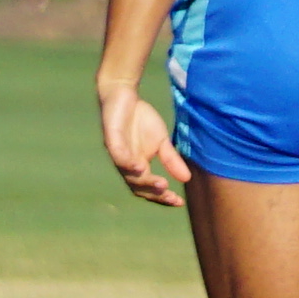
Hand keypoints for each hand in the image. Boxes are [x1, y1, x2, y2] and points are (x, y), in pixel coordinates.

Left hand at [97, 77, 186, 206]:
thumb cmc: (140, 119)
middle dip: (154, 193)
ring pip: (128, 176)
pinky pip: (118, 156)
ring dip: (144, 182)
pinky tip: (140, 167)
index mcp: (138, 167)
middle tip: (169, 194)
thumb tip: (187, 179)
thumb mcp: (161, 141)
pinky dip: (128, 164)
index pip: (149, 189)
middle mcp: (127, 165)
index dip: (162, 197)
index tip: (179, 202)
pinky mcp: (111, 140)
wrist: (123, 95)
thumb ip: (171, 159)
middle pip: (138, 187)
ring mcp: (118, 154)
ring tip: (160, 185)